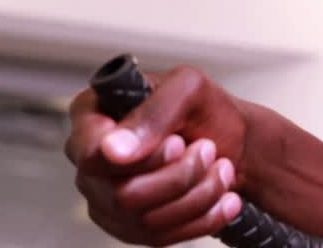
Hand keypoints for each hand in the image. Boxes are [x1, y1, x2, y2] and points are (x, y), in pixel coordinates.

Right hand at [64, 66, 246, 244]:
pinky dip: (202, 217)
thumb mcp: (188, 89)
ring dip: (198, 195)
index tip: (177, 144)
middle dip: (180, 175)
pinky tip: (222, 197)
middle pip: (122, 195)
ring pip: (144, 221)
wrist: (232, 142)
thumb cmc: (204, 109)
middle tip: (207, 149)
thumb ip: (153, 113)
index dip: (141, 157)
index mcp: (92, 114)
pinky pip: (159, 238)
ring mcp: (105, 197)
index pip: (90, 153)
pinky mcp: (128, 226)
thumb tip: (112, 150)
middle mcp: (91, 159)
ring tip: (219, 169)